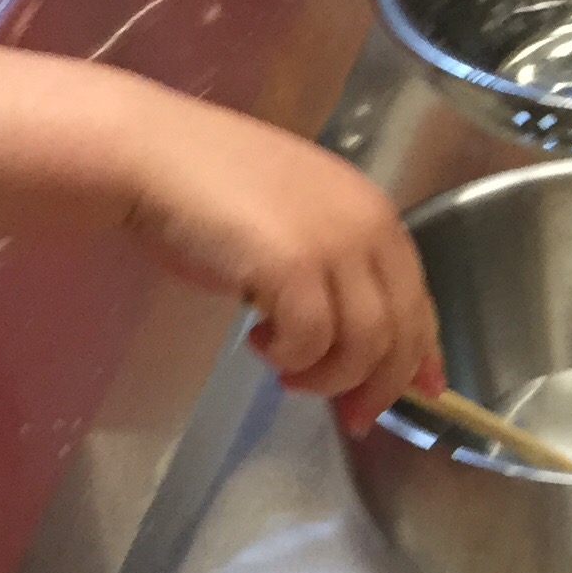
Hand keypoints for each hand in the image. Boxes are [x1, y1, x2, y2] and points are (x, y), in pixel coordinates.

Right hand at [125, 101, 438, 429]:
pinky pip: (312, 343)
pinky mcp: (294, 268)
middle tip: (350, 417)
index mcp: (373, 210)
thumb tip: (354, 338)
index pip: (419, 297)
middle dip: (379, 386)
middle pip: (401, 331)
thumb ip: (334, 268)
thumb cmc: (208, 186)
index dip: (422, 353)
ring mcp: (333, 245)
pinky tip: (256, 341)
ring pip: (364, 346)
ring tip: (285, 370)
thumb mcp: (294, 223)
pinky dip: (289, 357)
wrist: (149, 155)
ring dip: (327, 376)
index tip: (421, 393)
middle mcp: (367, 225)